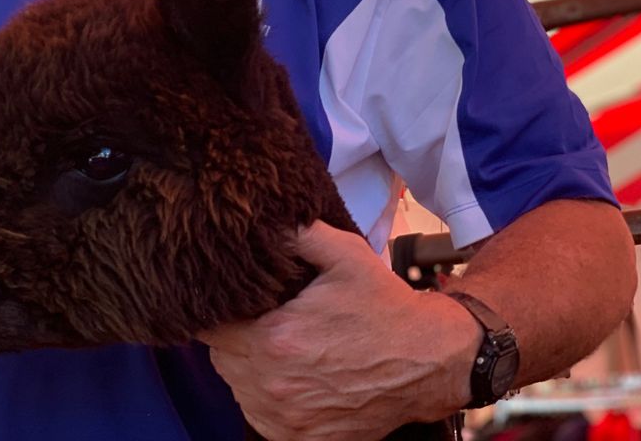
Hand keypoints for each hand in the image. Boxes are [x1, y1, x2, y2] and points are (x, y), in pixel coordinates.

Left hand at [200, 222, 478, 440]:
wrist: (430, 360)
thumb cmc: (384, 304)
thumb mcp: (343, 253)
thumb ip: (296, 233)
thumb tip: (261, 222)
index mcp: (274, 339)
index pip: (210, 326)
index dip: (220, 310)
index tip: (238, 301)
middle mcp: (273, 385)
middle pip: (221, 357)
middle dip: (234, 336)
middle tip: (263, 319)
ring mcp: (286, 418)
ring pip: (238, 387)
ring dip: (248, 367)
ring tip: (280, 346)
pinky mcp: (302, 439)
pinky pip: (261, 416)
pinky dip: (267, 398)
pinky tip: (292, 376)